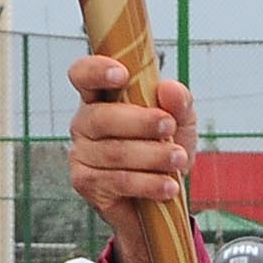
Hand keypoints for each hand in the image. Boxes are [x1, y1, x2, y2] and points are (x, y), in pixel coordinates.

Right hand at [67, 56, 197, 262]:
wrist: (162, 192)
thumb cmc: (165, 146)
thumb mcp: (181, 121)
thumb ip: (179, 101)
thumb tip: (169, 89)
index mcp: (101, 97)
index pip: (83, 75)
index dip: (96, 70)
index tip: (122, 75)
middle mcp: (84, 123)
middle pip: (102, 117)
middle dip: (140, 122)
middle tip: (169, 127)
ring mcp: (81, 154)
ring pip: (114, 152)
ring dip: (152, 156)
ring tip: (180, 160)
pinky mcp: (86, 183)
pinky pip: (118, 181)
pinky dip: (148, 183)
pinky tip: (169, 186)